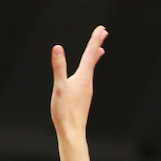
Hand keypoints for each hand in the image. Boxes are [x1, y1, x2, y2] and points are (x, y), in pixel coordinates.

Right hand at [50, 25, 107, 160]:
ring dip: (94, 56)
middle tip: (103, 32)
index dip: (95, 39)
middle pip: (93, 59)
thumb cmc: (65, 111)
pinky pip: (87, 78)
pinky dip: (89, 69)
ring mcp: (86, 90)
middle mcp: (87, 82)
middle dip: (97, 44)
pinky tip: (86, 74)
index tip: (101, 28)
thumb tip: (57, 48)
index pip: (90, 53)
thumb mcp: (59, 87)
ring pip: (91, 68)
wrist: (72, 132)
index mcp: (83, 77)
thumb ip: (59, 67)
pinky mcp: (83, 97)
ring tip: (99, 49)